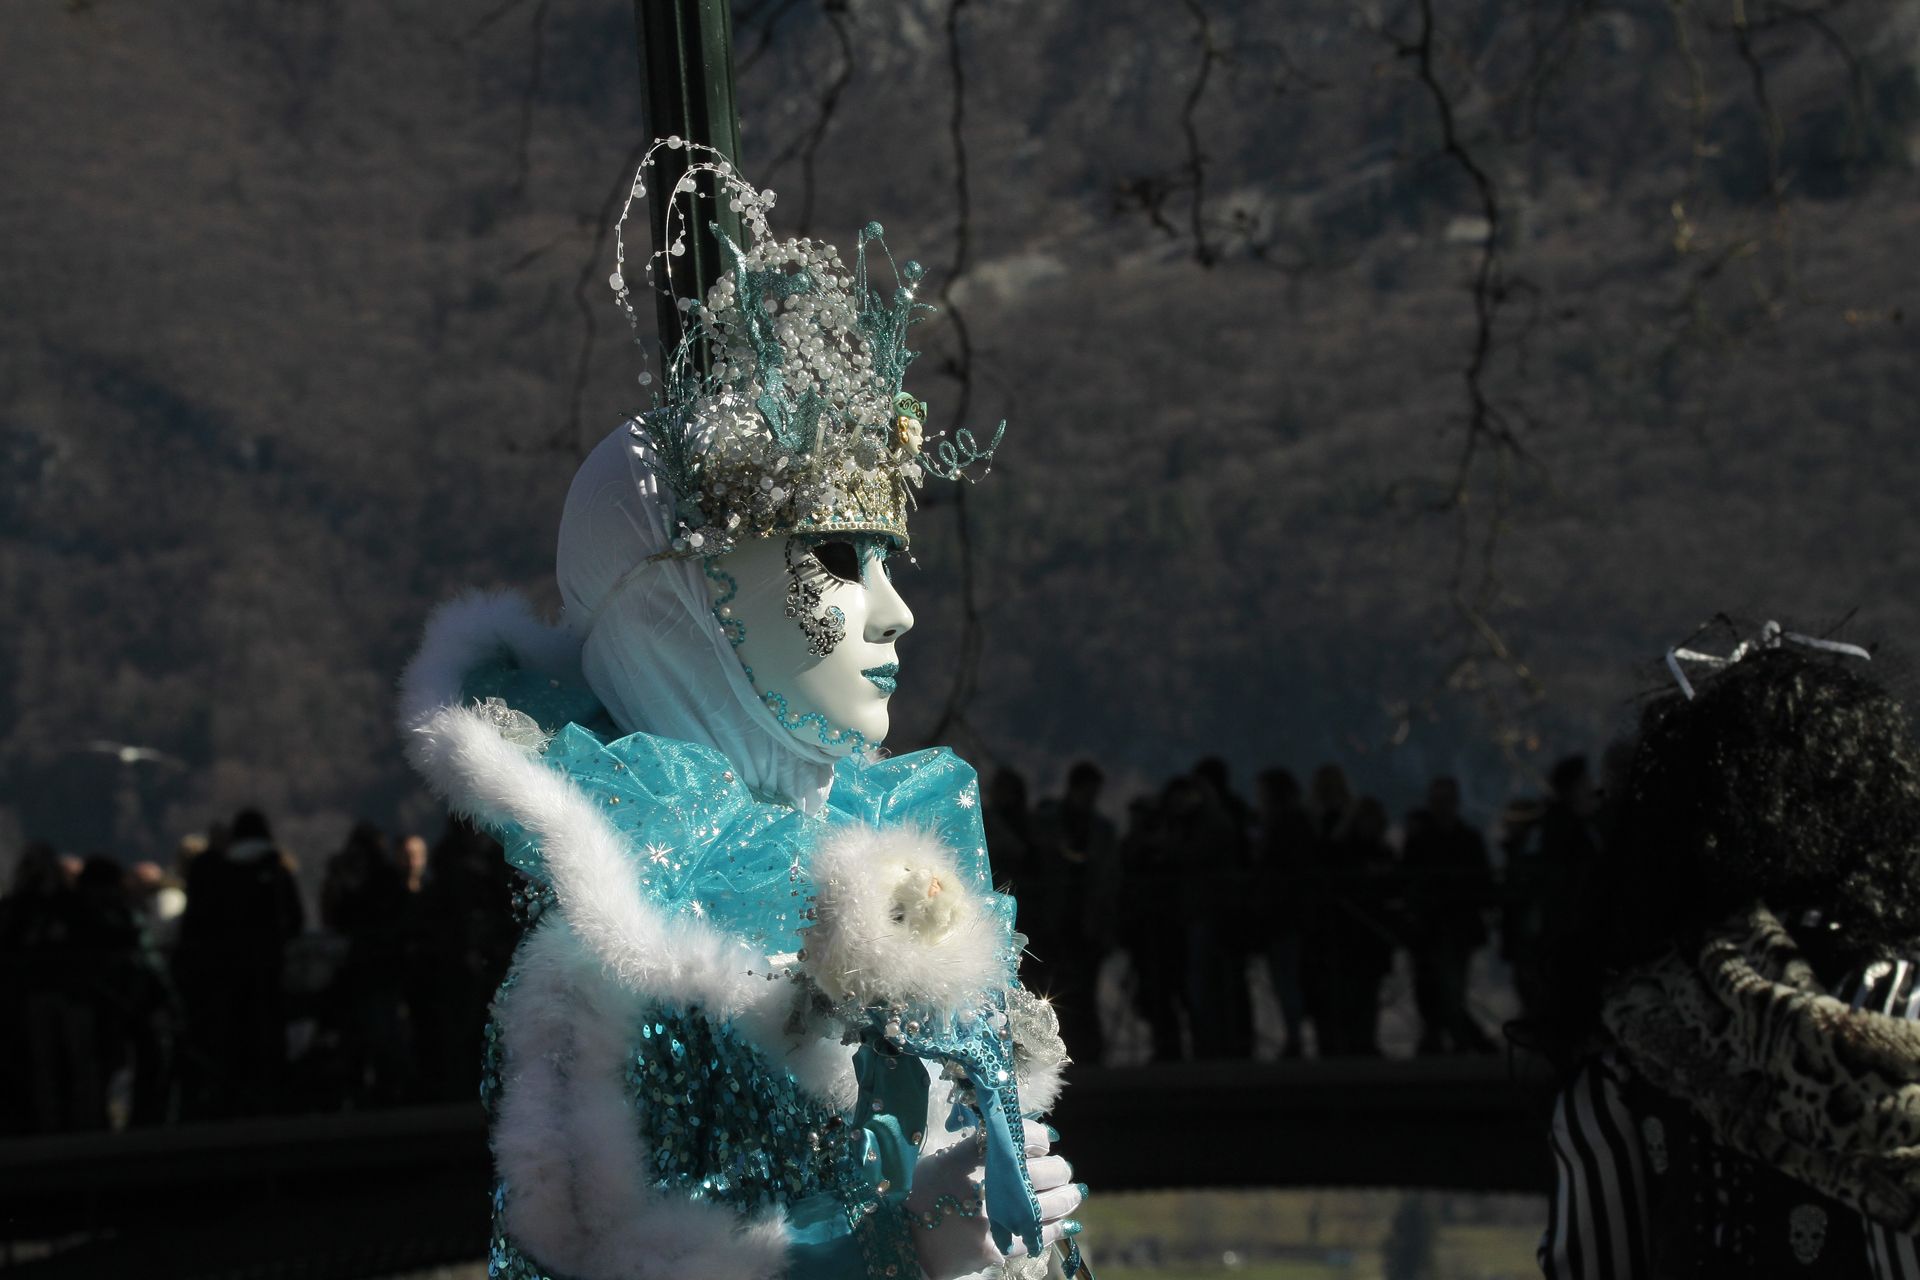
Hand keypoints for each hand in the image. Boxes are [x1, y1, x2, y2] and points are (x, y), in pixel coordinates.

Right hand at [907, 1121, 1084, 1279]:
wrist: (901, 1241)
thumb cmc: (921, 1194)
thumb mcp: (939, 1159)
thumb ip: (975, 1145)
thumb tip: (1020, 1133)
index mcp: (961, 1159)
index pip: (1013, 1136)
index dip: (1037, 1135)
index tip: (1045, 1139)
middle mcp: (980, 1188)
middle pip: (1040, 1171)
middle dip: (1058, 1168)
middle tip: (1060, 1167)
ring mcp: (991, 1222)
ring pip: (1048, 1205)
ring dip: (1067, 1196)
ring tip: (1073, 1191)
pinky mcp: (997, 1249)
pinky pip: (1038, 1237)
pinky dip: (1058, 1228)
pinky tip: (1066, 1221)